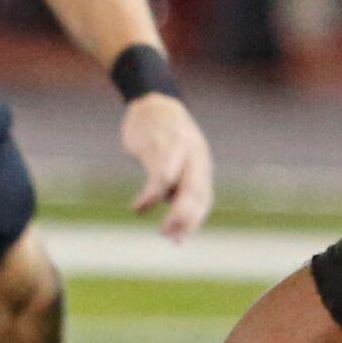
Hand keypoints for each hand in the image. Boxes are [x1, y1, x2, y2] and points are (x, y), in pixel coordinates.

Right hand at [122, 94, 213, 242]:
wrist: (152, 102)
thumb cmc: (163, 138)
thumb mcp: (176, 162)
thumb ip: (177, 188)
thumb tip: (177, 226)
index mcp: (200, 164)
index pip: (203, 198)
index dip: (193, 221)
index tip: (179, 240)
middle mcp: (194, 157)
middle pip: (196, 193)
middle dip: (186, 219)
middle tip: (171, 237)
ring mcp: (177, 150)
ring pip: (178, 186)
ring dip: (171, 211)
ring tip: (161, 229)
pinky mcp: (158, 145)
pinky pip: (158, 176)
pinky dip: (150, 197)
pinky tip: (138, 207)